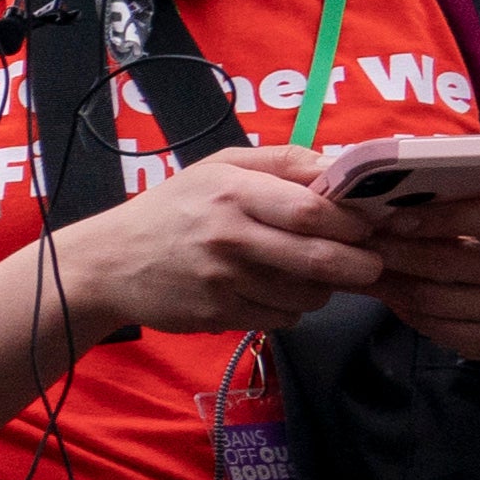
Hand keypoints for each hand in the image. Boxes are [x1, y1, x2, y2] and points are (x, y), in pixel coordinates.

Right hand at [33, 147, 379, 345]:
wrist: (108, 264)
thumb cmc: (172, 210)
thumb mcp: (218, 167)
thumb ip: (281, 161)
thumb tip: (342, 165)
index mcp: (233, 192)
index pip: (314, 210)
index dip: (353, 221)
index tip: (368, 225)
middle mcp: (229, 237)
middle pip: (322, 258)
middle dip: (360, 264)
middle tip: (370, 263)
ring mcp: (223, 281)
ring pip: (307, 294)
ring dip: (323, 289)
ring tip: (310, 275)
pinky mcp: (218, 315)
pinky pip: (281, 318)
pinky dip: (291, 309)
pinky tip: (272, 293)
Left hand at [364, 168, 479, 364]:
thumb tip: (449, 155)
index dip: (443, 216)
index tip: (397, 213)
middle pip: (452, 261)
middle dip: (399, 249)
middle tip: (359, 238)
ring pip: (433, 298)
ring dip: (388, 280)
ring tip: (356, 261)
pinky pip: (433, 326)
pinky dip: (399, 308)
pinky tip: (379, 291)